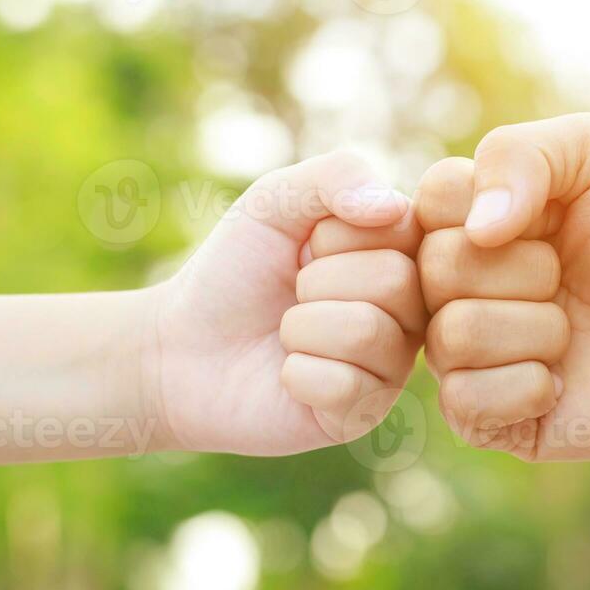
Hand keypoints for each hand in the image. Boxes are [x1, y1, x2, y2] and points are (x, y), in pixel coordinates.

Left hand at [151, 152, 425, 454]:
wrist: (179, 346)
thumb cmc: (234, 269)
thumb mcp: (277, 200)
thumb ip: (337, 175)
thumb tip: (393, 207)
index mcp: (400, 254)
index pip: (406, 228)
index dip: (337, 234)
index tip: (307, 247)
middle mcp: (409, 310)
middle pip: (395, 281)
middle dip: (317, 281)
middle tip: (292, 294)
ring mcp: (391, 366)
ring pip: (366, 331)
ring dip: (302, 326)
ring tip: (286, 333)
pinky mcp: (362, 414)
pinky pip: (345, 386)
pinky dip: (296, 373)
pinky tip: (285, 374)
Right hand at [415, 114, 589, 460]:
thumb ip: (520, 153)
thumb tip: (477, 229)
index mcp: (467, 220)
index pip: (430, 198)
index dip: (495, 204)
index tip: (550, 217)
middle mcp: (451, 287)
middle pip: (437, 268)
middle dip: (528, 269)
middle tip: (569, 278)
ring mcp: (464, 355)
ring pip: (454, 334)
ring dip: (538, 329)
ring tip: (574, 330)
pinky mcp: (485, 419)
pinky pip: (466, 401)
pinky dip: (530, 386)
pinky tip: (564, 380)